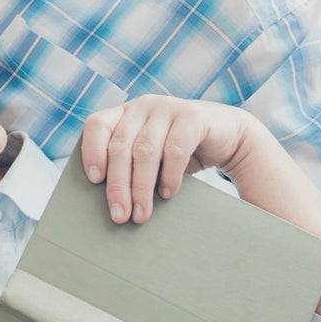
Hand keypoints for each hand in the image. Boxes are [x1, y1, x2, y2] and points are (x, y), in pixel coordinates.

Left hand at [81, 95, 252, 223]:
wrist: (229, 138)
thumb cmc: (180, 153)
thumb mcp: (151, 156)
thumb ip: (130, 167)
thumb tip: (111, 204)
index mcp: (125, 113)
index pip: (97, 125)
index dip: (91, 151)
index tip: (94, 180)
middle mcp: (143, 106)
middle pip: (120, 146)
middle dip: (118, 185)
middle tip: (119, 216)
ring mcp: (168, 107)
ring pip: (145, 151)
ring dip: (141, 187)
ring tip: (141, 214)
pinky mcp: (193, 116)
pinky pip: (175, 149)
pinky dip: (169, 176)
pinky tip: (168, 194)